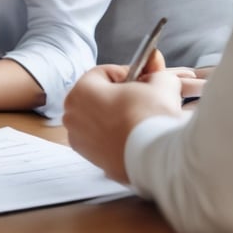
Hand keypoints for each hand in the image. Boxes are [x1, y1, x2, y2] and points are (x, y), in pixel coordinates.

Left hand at [63, 57, 191, 182]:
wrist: (156, 157)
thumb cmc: (151, 116)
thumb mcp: (160, 83)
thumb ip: (155, 75)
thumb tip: (156, 77)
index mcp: (81, 90)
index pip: (104, 73)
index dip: (128, 74)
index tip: (142, 81)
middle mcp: (72, 114)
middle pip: (98, 96)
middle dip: (119, 96)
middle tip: (142, 100)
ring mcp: (79, 139)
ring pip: (98, 119)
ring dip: (116, 117)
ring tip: (139, 120)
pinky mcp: (90, 159)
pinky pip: (102, 140)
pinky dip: (115, 138)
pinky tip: (134, 138)